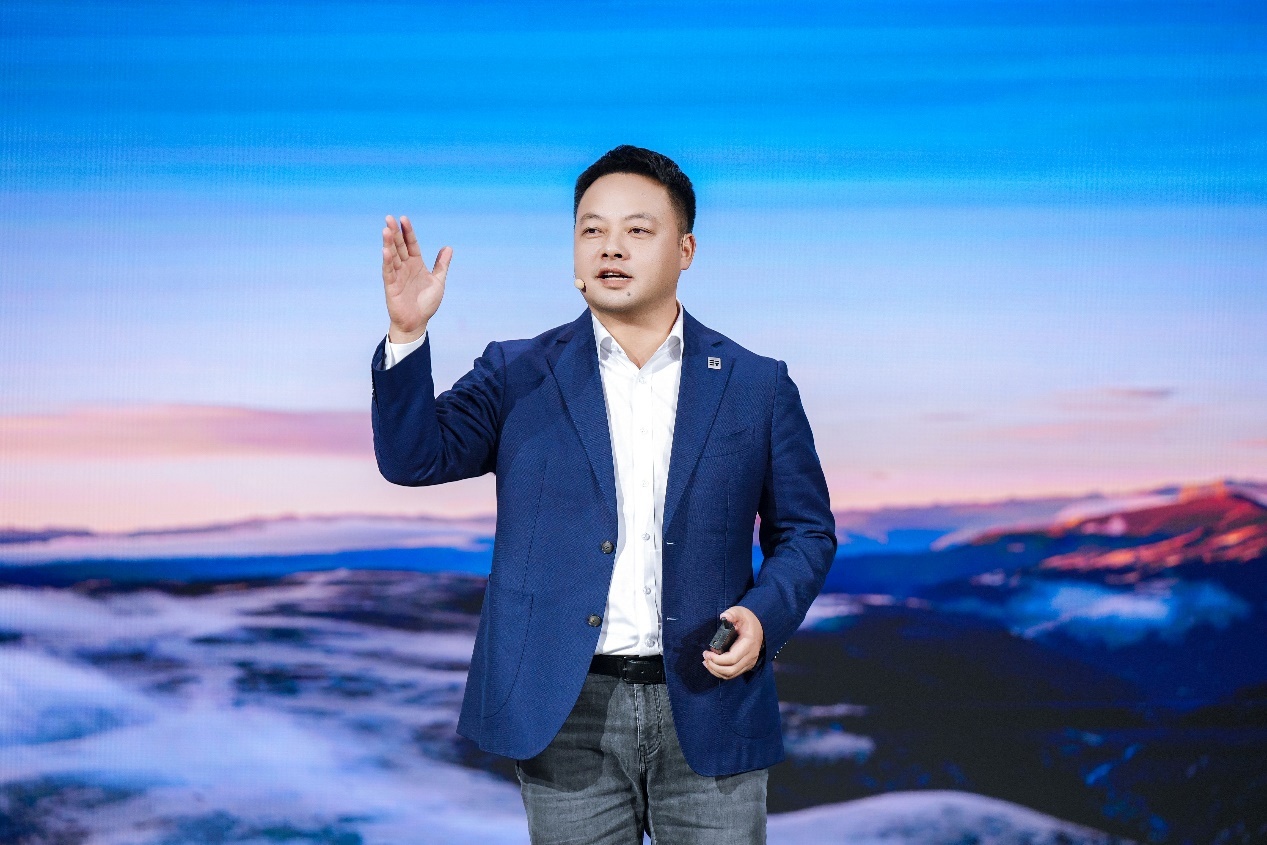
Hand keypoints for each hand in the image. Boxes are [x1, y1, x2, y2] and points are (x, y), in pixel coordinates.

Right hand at [382, 214, 451, 342]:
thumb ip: (442, 265)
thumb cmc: (426, 303)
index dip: (407, 232)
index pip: (411, 244)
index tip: (404, 219)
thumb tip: (448, 248)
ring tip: (385, 230)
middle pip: (399, 246)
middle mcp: (405, 266)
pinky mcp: (391, 285)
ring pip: (392, 256)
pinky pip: (388, 271)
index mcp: (416, 263)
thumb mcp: (438, 281)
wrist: (417, 322)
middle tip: (389, 218)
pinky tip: (385, 250)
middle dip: (394, 232)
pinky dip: (387, 261)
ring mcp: (397, 275)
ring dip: (388, 243)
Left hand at [702, 606, 763, 679]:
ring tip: (706, 662)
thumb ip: (732, 613)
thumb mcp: (740, 612)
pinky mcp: (746, 666)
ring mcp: (749, 663)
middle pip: (731, 670)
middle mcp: (750, 656)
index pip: (732, 658)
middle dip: (714, 667)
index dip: (717, 659)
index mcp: (748, 644)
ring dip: (716, 671)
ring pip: (731, 674)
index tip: (707, 653)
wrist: (760, 626)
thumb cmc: (747, 619)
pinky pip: (733, 674)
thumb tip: (723, 617)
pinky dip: (721, 672)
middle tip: (705, 657)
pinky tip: (712, 666)